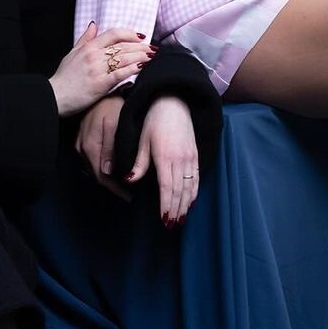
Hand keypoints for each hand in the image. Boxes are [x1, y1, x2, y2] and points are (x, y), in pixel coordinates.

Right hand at [49, 23, 152, 116]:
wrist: (55, 97)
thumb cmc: (63, 77)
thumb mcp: (72, 53)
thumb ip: (84, 39)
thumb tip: (94, 24)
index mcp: (89, 47)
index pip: (114, 34)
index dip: (130, 34)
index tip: (141, 37)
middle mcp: (94, 55)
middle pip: (123, 46)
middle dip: (141, 46)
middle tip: (153, 48)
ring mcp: (97, 69)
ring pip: (125, 58)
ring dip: (141, 56)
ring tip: (152, 57)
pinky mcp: (100, 84)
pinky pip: (120, 74)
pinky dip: (132, 69)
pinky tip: (142, 67)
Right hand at [75, 96, 129, 201]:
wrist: (98, 86)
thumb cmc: (110, 103)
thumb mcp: (113, 124)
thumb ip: (109, 148)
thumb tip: (108, 172)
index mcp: (90, 147)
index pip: (102, 177)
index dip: (115, 189)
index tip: (128, 197)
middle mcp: (82, 149)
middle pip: (97, 174)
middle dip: (112, 185)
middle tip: (128, 193)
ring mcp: (80, 143)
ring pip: (94, 166)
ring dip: (107, 176)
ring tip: (123, 183)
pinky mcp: (81, 138)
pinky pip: (91, 157)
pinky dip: (102, 165)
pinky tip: (112, 166)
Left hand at [121, 96, 198, 225]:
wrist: (174, 103)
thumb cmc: (154, 120)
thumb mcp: (142, 139)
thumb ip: (138, 162)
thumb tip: (129, 180)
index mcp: (165, 157)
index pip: (167, 187)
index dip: (166, 205)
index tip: (164, 219)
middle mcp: (181, 159)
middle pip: (180, 191)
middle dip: (176, 210)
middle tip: (172, 225)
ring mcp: (190, 158)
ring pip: (190, 187)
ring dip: (186, 205)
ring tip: (181, 219)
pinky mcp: (195, 155)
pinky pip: (197, 178)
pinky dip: (194, 192)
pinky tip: (191, 202)